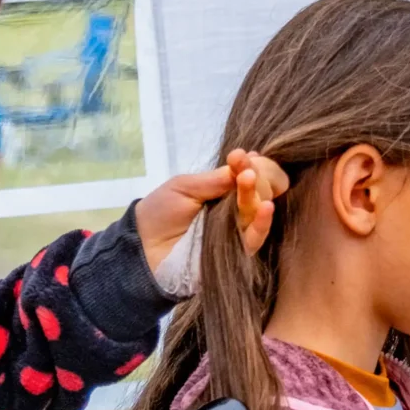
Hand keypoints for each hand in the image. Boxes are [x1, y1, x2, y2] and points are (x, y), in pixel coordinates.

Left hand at [135, 150, 290, 270]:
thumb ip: (215, 179)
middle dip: (256, 176)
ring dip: (258, 193)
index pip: (249, 174)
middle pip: (259, 190)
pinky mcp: (238, 252)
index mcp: (225, 190)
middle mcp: (237, 209)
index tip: (239, 156)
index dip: (250, 164)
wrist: (143, 247)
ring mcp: (238, 230)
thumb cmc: (161, 212)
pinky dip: (263, 223)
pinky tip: (265, 208)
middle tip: (245, 170)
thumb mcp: (184, 187)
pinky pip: (256, 238)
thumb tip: (247, 161)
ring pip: (259, 210)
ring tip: (249, 179)